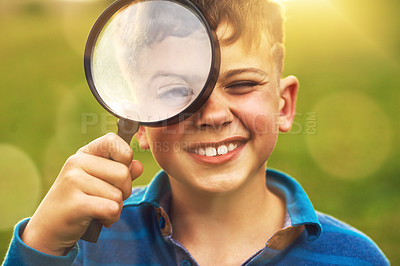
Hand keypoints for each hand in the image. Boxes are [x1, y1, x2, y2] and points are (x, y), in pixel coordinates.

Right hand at [21, 133, 142, 255]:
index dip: (125, 157)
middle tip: (107, 199)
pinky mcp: (75, 204)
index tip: (118, 172)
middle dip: (124, 191)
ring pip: (118, 195)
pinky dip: (111, 218)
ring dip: (116, 208)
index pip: (113, 141)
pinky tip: (99, 219)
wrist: (49, 229)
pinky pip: (111, 208)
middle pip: (123, 173)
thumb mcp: (100, 182)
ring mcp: (73, 182)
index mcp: (84, 153)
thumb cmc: (80, 201)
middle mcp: (76, 163)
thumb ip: (120, 172)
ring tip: (100, 210)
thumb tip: (138, 166)